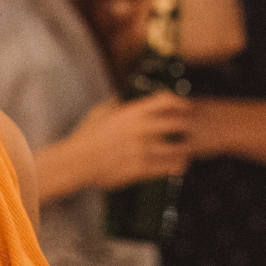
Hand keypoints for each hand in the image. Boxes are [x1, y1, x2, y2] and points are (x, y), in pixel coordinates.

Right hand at [61, 94, 191, 190]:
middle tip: (189, 130)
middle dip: (186, 126)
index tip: (185, 107)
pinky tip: (178, 164)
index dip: (179, 102)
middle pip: (177, 122)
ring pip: (177, 148)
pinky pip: (168, 167)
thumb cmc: (86, 136)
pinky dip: (177, 165)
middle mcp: (140, 129)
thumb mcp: (100, 112)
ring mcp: (141, 150)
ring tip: (186, 150)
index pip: (165, 100)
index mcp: (131, 113)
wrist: (76, 162)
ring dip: (184, 148)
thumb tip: (121, 96)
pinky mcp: (140, 169)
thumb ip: (115, 103)